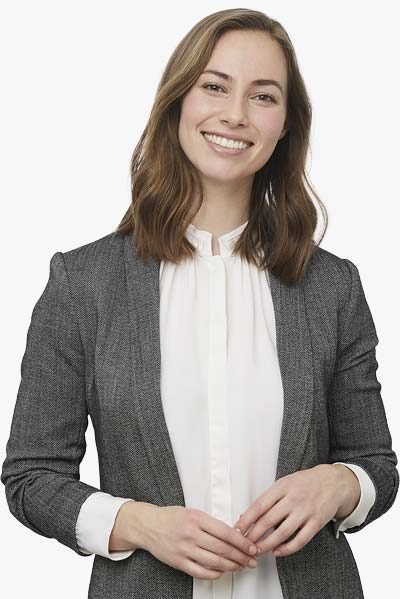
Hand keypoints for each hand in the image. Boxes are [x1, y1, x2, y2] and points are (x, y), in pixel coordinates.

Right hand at [141, 506, 259, 579]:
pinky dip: (215, 574)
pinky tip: (222, 572)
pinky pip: (200, 572)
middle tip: (251, 560)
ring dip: (231, 566)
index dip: (242, 542)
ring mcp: (184, 549)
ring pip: (214, 562)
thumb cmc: (172, 517)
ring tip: (240, 566)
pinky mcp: (178, 562)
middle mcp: (191, 534)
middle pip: (223, 549)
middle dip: (241, 556)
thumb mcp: (193, 512)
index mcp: (197, 518)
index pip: (225, 532)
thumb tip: (234, 535)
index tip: (252, 547)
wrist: (148, 525)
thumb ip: (211, 523)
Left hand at [233, 465, 347, 557]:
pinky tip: (277, 551)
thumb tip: (247, 515)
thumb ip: (269, 497)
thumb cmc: (305, 482)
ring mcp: (306, 511)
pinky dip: (287, 548)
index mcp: (282, 487)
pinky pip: (300, 540)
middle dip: (253, 535)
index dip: (246, 520)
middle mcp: (293, 498)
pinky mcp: (316, 522)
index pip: (259, 505)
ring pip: (282, 533)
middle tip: (244, 545)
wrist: (333, 481)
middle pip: (268, 520)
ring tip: (257, 550)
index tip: (237, 530)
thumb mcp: (285, 483)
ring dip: (267, 544)